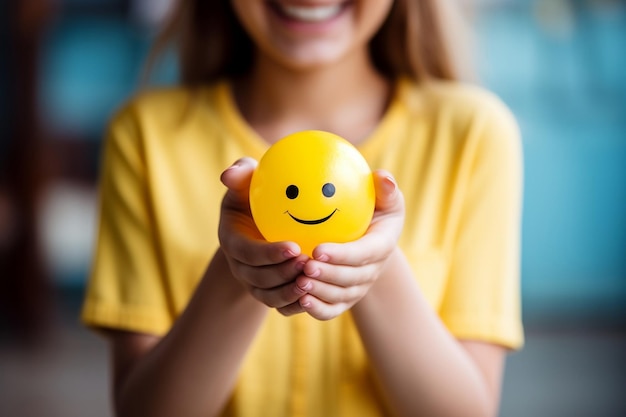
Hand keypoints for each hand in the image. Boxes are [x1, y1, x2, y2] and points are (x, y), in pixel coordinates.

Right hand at [218, 158, 309, 310]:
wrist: (259, 222)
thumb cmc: (255, 193)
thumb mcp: (246, 181)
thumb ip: (241, 173)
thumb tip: (228, 174)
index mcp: (232, 240)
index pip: (246, 252)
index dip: (268, 253)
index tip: (294, 247)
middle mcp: (240, 265)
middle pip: (258, 278)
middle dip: (282, 274)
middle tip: (309, 264)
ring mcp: (253, 282)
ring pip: (269, 295)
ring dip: (290, 291)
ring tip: (313, 281)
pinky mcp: (268, 293)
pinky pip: (280, 304)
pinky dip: (294, 303)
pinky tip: (316, 295)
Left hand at [278, 170, 404, 319]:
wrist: (367, 238)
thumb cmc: (373, 210)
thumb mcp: (384, 197)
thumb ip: (384, 189)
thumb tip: (383, 177)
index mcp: (381, 246)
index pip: (364, 254)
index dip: (343, 255)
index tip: (318, 249)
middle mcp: (371, 271)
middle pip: (351, 279)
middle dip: (328, 275)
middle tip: (305, 267)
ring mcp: (357, 288)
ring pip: (340, 296)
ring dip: (320, 293)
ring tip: (298, 284)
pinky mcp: (343, 299)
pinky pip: (331, 310)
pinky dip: (318, 310)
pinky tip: (299, 301)